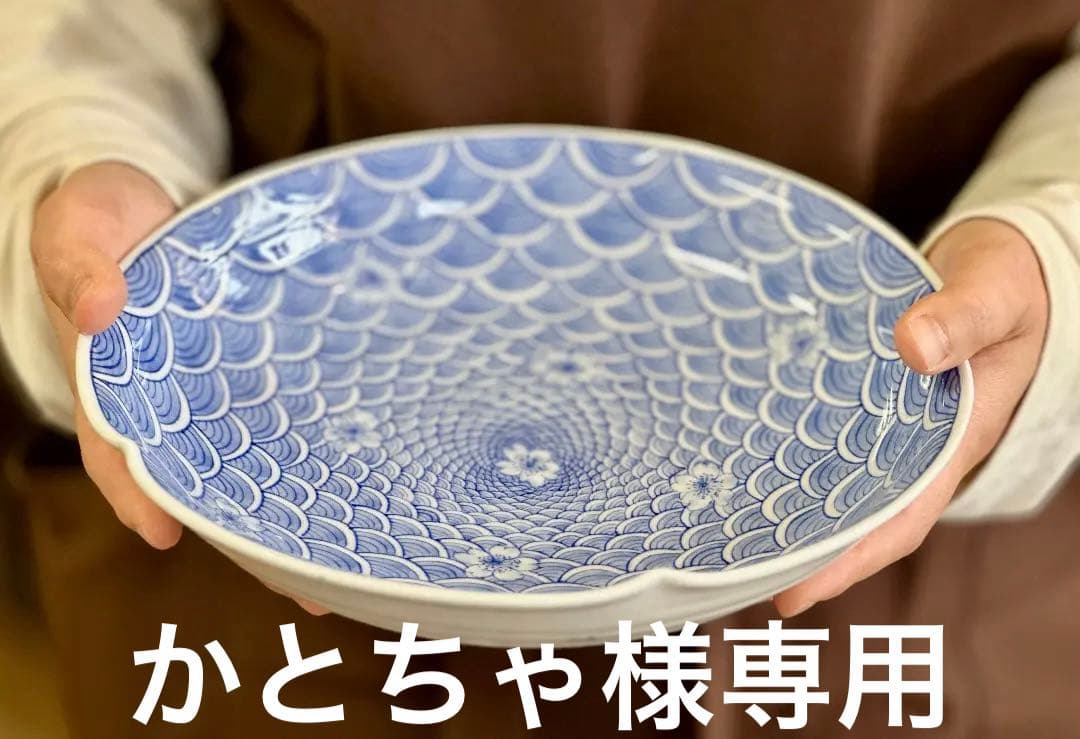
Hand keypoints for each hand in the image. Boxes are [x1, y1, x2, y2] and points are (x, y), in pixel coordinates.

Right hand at [32, 162, 327, 614]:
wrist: (151, 203)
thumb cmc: (104, 220)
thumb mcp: (79, 228)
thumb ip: (80, 261)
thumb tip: (102, 306)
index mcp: (118, 383)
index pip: (124, 453)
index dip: (142, 494)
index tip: (167, 532)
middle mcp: (176, 403)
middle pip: (209, 482)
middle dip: (251, 535)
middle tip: (305, 590)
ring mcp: (226, 392)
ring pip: (261, 462)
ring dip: (299, 511)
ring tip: (355, 566)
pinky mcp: (271, 370)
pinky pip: (296, 417)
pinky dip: (323, 450)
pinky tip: (374, 485)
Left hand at [773, 218, 1048, 616]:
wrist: (1007, 265)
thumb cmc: (1006, 284)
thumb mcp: (996, 297)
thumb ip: (964, 318)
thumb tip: (913, 347)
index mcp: (953, 441)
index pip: (900, 519)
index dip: (851, 560)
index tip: (798, 592)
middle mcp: (917, 446)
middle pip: (858, 515)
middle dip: (806, 550)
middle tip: (739, 575)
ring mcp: (891, 425)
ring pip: (840, 480)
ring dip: (794, 507)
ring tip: (730, 533)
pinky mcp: (866, 396)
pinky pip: (830, 437)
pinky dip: (795, 455)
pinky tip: (750, 459)